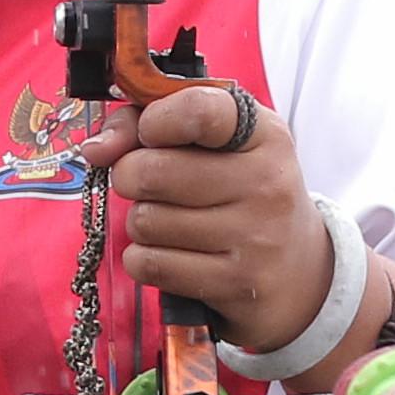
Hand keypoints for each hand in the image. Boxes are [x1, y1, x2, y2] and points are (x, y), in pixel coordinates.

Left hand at [100, 83, 334, 356]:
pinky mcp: (235, 284)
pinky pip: (149, 264)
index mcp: (263, 134)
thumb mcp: (218, 144)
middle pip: (150, 171)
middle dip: (132, 176)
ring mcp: (255, 237)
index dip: (153, 121)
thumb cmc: (242, 192)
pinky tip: (172, 253)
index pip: (198, 110)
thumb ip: (149, 123)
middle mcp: (267, 182)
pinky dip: (145, 259)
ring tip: (172, 221)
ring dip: (142, 222)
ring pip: (145, 221)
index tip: (149, 132)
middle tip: (149, 183)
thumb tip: (94, 148)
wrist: (299, 272)